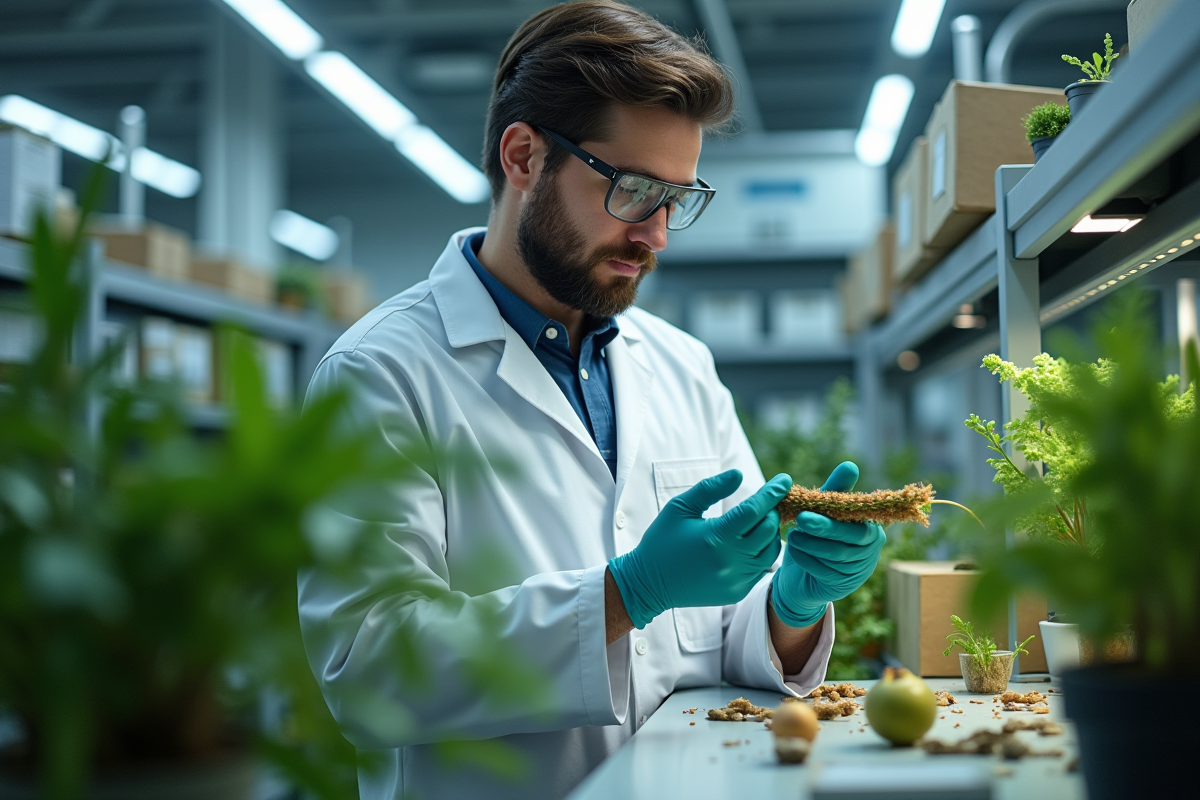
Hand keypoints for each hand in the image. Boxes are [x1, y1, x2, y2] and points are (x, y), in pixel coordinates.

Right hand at [608, 470, 791, 628]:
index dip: (771, 492)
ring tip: (760, 521)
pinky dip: (762, 552)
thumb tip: (739, 474)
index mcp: (716, 537)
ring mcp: (736, 579)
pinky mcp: (737, 592)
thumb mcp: (680, 507)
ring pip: (771, 551)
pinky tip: (751, 543)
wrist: (648, 584)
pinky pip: (761, 569)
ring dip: (770, 533)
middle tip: (766, 501)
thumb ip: (711, 489)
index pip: (754, 510)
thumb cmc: (662, 540)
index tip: (784, 479)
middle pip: (768, 530)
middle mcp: (730, 561)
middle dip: (771, 511)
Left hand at [770, 462, 885, 627]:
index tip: (813, 506)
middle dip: (824, 528)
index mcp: (871, 527)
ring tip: (792, 536)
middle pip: (850, 538)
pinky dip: (807, 559)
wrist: (803, 575)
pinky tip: (794, 551)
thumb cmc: (817, 536)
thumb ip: (836, 492)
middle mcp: (870, 549)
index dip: (838, 513)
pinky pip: (825, 571)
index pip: (859, 519)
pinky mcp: (844, 585)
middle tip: (801, 519)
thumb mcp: (824, 513)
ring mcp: (859, 570)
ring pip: (836, 555)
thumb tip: (850, 465)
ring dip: (811, 544)